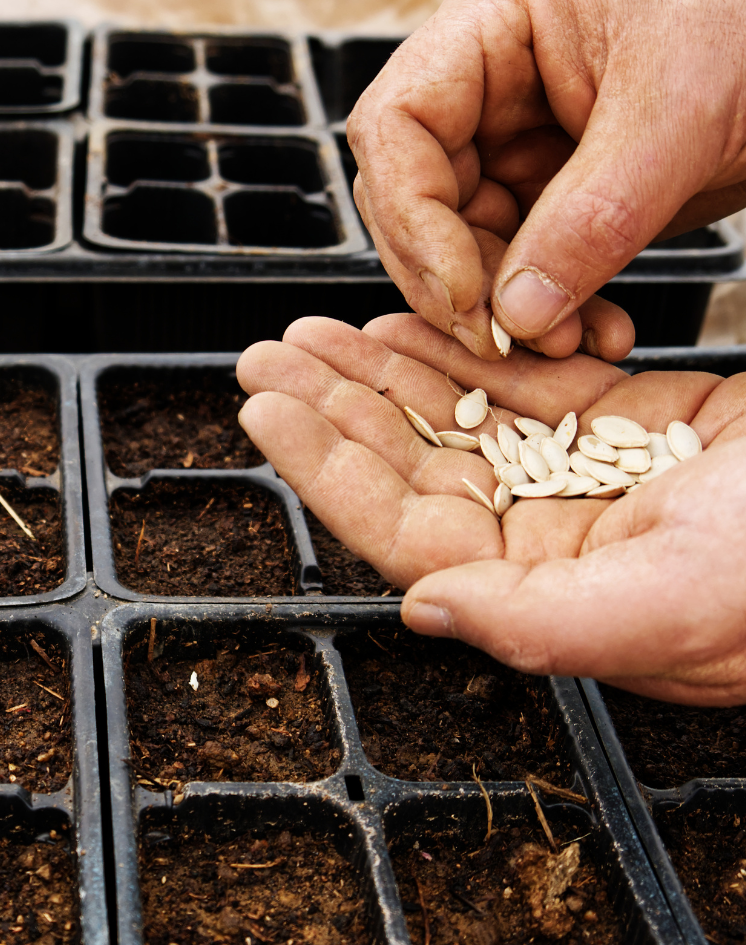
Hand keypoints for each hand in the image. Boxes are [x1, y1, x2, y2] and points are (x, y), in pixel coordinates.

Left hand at [237, 313, 745, 703]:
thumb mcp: (679, 604)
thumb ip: (545, 625)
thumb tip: (421, 609)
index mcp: (544, 591)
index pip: (402, 526)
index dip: (325, 468)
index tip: (264, 409)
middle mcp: (547, 539)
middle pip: (411, 463)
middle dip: (334, 406)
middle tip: (267, 352)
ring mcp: (580, 477)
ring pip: (455, 415)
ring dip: (382, 370)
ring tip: (316, 330)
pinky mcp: (624, 425)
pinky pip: (520, 379)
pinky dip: (464, 345)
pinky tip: (411, 319)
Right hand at [348, 0, 745, 360]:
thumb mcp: (682, 114)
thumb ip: (595, 216)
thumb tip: (517, 312)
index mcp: (493, 26)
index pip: (397, 126)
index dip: (411, 216)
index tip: (462, 291)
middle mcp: (485, 88)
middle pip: (413, 197)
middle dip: (454, 277)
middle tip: (497, 339)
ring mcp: (511, 143)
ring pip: (463, 245)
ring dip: (503, 309)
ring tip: (561, 344)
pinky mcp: (546, 194)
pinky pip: (518, 265)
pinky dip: (546, 310)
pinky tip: (586, 333)